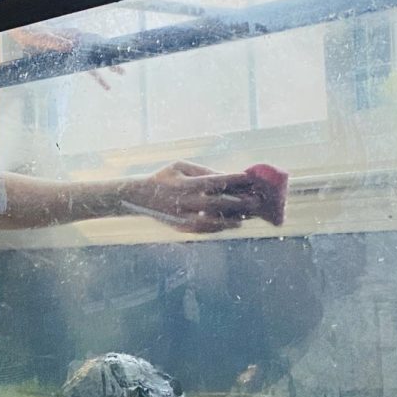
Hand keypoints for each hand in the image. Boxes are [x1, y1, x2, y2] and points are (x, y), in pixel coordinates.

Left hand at [10, 26, 124, 90]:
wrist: (25, 33)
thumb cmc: (32, 35)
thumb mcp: (42, 38)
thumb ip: (55, 41)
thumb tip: (70, 44)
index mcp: (73, 38)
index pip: (93, 47)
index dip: (104, 55)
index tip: (114, 63)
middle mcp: (76, 42)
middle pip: (96, 54)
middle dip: (110, 64)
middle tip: (123, 72)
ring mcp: (73, 47)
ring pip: (91, 59)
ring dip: (102, 69)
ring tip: (112, 81)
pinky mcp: (69, 52)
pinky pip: (83, 62)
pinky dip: (92, 69)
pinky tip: (97, 75)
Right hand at [124, 161, 260, 232]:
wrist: (140, 197)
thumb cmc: (164, 177)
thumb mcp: (180, 166)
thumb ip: (203, 171)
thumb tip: (226, 176)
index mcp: (184, 184)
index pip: (213, 182)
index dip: (232, 179)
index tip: (248, 177)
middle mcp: (184, 203)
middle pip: (217, 204)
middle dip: (239, 202)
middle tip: (256, 200)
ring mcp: (183, 218)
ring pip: (214, 221)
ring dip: (234, 218)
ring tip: (249, 214)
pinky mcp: (182, 228)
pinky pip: (207, 229)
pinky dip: (223, 226)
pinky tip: (235, 223)